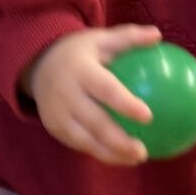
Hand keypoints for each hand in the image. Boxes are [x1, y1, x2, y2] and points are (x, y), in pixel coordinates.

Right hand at [25, 24, 161, 166]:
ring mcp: (57, 114)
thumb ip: (129, 37)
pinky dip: (99, 153)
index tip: (148, 116)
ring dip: (111, 154)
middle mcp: (66, 94)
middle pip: (94, 122)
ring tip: (136, 159)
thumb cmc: (80, 53)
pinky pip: (78, 144)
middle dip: (118, 141)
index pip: (104, 89)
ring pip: (85, 140)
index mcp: (80, 71)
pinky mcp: (54, 127)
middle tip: (143, 151)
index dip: (125, 104)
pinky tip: (121, 158)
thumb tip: (158, 35)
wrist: (37, 64)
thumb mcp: (100, 39)